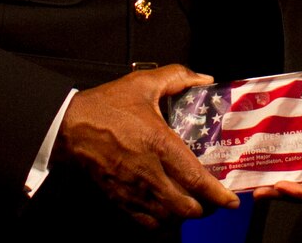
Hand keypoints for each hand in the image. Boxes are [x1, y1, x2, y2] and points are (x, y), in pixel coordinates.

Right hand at [56, 64, 239, 228]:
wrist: (69, 126)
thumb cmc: (107, 106)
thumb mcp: (143, 83)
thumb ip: (176, 77)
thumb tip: (203, 78)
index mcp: (159, 144)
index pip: (195, 178)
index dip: (217, 194)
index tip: (232, 199)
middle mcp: (149, 172)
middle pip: (186, 208)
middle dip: (205, 209)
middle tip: (214, 201)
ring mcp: (133, 190)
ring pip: (168, 219)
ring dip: (184, 217)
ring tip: (194, 206)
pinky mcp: (119, 199)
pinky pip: (145, 224)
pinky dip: (162, 224)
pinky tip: (168, 213)